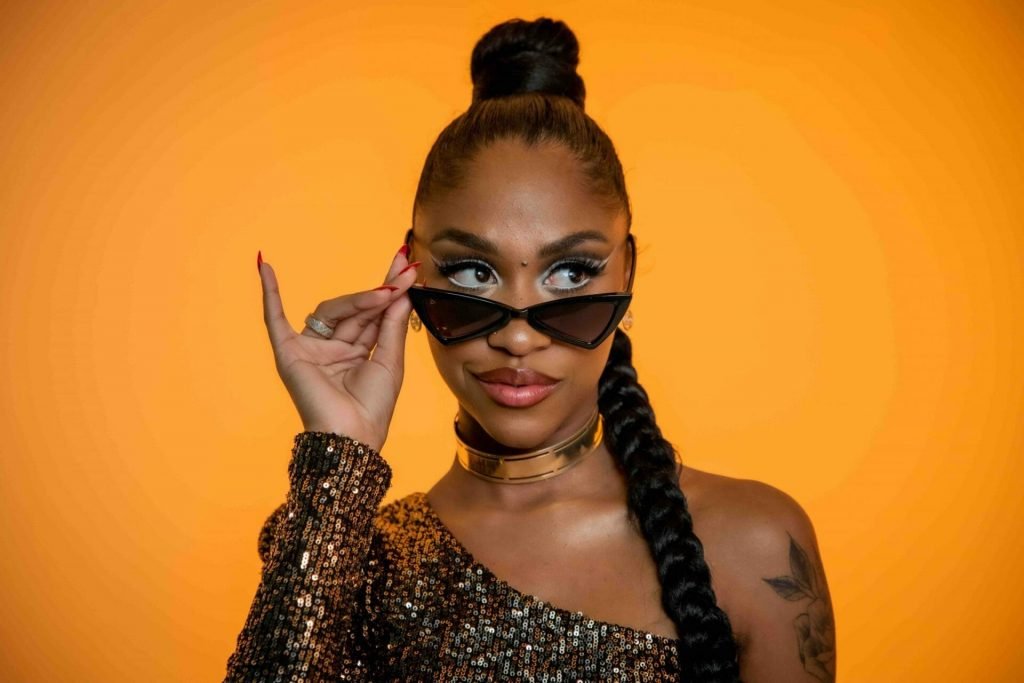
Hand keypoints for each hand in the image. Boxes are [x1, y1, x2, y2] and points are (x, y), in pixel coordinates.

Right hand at [256, 246, 420, 451]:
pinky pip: (275, 320)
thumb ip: (391, 324)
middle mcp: (333, 348)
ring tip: (385, 292)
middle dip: (380, 290)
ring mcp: (311, 348)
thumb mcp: (390, 359)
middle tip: (405, 271)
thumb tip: (399, 290)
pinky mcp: (289, 353)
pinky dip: (270, 294)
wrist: (353, 435)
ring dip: (360, 299)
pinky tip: (266, 267)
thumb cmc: (372, 407)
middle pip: (356, 309)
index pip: (373, 313)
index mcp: (358, 352)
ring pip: (333, 311)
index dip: (389, 289)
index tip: (408, 264)